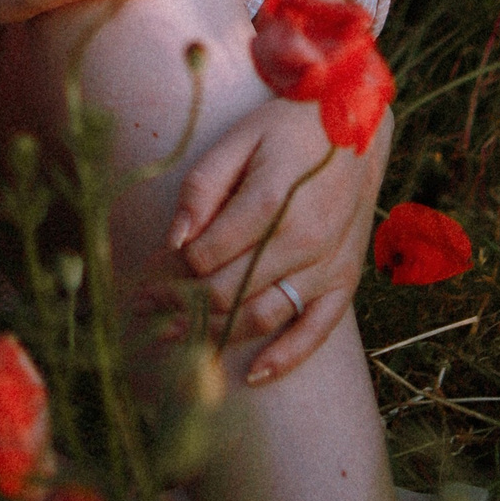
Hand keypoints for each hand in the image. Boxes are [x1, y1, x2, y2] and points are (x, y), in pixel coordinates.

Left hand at [164, 89, 391, 382]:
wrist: (356, 126)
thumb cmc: (287, 130)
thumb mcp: (238, 139)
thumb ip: (203, 188)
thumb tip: (173, 240)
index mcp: (270, 201)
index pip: (204, 256)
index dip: (167, 270)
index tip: (143, 274)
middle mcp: (302, 240)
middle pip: (227, 292)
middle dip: (178, 305)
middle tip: (145, 308)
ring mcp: (327, 264)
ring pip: (261, 316)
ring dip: (214, 334)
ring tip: (174, 337)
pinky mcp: (345, 278)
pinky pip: (316, 329)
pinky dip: (285, 357)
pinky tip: (252, 374)